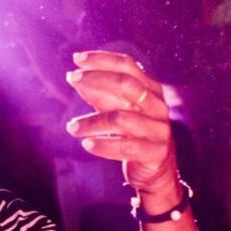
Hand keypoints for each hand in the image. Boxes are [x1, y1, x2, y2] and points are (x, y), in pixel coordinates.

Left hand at [64, 49, 177, 194]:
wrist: (156, 171)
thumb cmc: (134, 135)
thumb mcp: (116, 110)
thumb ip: (99, 95)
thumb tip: (73, 77)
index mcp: (151, 90)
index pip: (128, 66)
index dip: (103, 60)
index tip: (77, 59)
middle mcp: (158, 106)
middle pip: (128, 84)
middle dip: (96, 79)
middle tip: (72, 79)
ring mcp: (159, 129)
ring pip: (121, 118)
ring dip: (92, 122)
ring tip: (71, 127)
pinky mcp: (156, 152)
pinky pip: (126, 148)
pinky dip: (103, 145)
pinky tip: (87, 144)